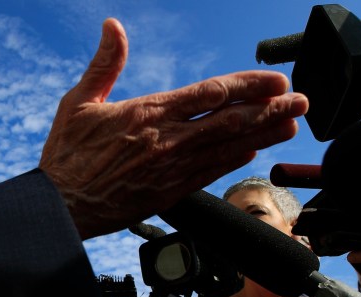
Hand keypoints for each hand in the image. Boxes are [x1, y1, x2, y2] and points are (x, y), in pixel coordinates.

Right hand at [39, 18, 308, 239]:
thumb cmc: (66, 155)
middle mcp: (166, 140)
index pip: (209, 94)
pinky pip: (210, 174)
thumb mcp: (78, 101)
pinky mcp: (170, 193)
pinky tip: (253, 152)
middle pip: (230, 122)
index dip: (247, 87)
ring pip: (227, 149)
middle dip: (270, 110)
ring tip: (290, 125)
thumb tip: (112, 26)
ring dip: (263, 135)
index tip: (275, 81)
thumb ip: (104, 63)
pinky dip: (234, 162)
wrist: (60, 207)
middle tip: (300, 101)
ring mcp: (171, 169)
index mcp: (147, 113)